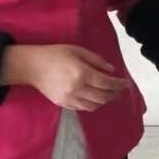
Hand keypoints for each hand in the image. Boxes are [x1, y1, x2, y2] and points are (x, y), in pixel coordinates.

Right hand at [3, 44, 130, 111]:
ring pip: (94, 105)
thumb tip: (112, 70)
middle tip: (120, 90)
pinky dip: (92, 105)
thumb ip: (97, 60)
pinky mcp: (63, 104)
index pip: (106, 83)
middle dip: (114, 94)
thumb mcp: (78, 51)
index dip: (119, 84)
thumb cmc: (55, 54)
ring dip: (104, 101)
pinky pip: (83, 108)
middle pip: (103, 96)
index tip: (126, 83)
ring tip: (110, 95)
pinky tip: (95, 99)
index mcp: (82, 73)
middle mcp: (77, 88)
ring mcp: (70, 98)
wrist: (32, 66)